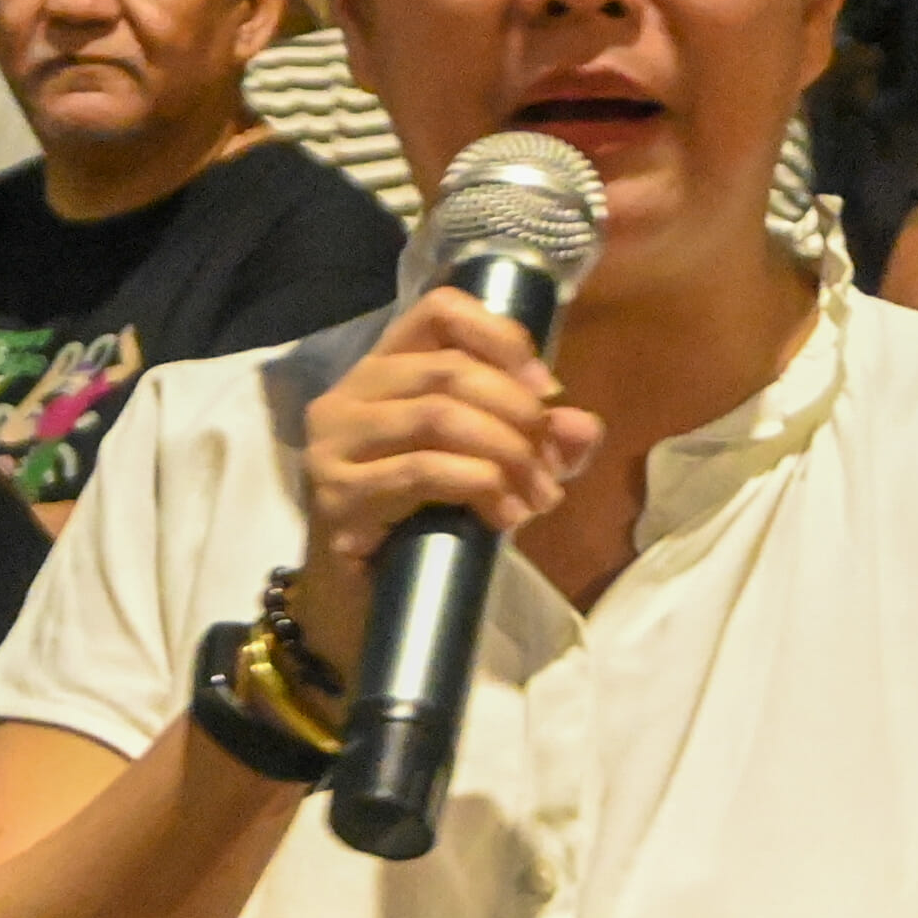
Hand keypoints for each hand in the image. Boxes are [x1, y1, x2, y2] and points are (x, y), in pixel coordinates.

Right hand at [290, 287, 605, 674]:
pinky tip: (505, 516)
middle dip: (519, 414)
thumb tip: (583, 426)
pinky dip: (479, 486)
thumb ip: (536, 443)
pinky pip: (422, 472)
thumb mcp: (489, 472)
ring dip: (506, 454)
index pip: (440, 310)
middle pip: (450, 370)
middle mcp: (348, 395)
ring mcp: (334, 445)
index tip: (546, 390)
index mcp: (384, 370)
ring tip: (537, 498)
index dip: (502, 337)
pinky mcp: (337, 496)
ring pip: (438, 416)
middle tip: (552, 465)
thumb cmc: (421, 527)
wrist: (357, 607)